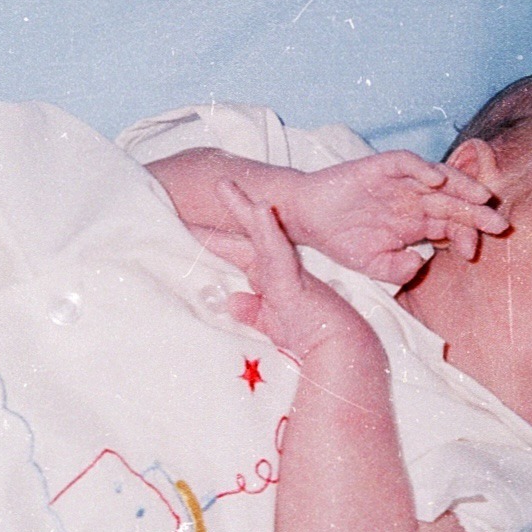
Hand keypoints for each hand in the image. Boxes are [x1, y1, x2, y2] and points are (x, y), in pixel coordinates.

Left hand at [213, 183, 378, 360]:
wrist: (340, 347)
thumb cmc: (311, 335)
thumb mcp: (273, 323)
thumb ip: (253, 311)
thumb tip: (231, 302)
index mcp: (272, 276)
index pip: (239, 252)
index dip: (217, 239)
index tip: (191, 224)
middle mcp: (277, 267)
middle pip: (248, 233)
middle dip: (230, 209)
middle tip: (214, 184)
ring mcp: (286, 269)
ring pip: (260, 232)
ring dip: (242, 208)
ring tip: (225, 185)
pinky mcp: (292, 278)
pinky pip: (276, 249)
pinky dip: (266, 229)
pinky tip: (258, 209)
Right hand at [283, 152, 507, 283]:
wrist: (306, 218)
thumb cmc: (339, 239)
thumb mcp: (373, 265)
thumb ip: (398, 269)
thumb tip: (421, 263)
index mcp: (416, 222)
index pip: (451, 225)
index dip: (465, 236)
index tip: (471, 254)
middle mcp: (413, 199)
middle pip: (453, 201)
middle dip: (477, 212)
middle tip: (499, 223)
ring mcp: (399, 181)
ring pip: (439, 178)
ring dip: (461, 185)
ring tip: (480, 196)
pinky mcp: (380, 166)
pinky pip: (407, 163)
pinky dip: (422, 168)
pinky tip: (435, 180)